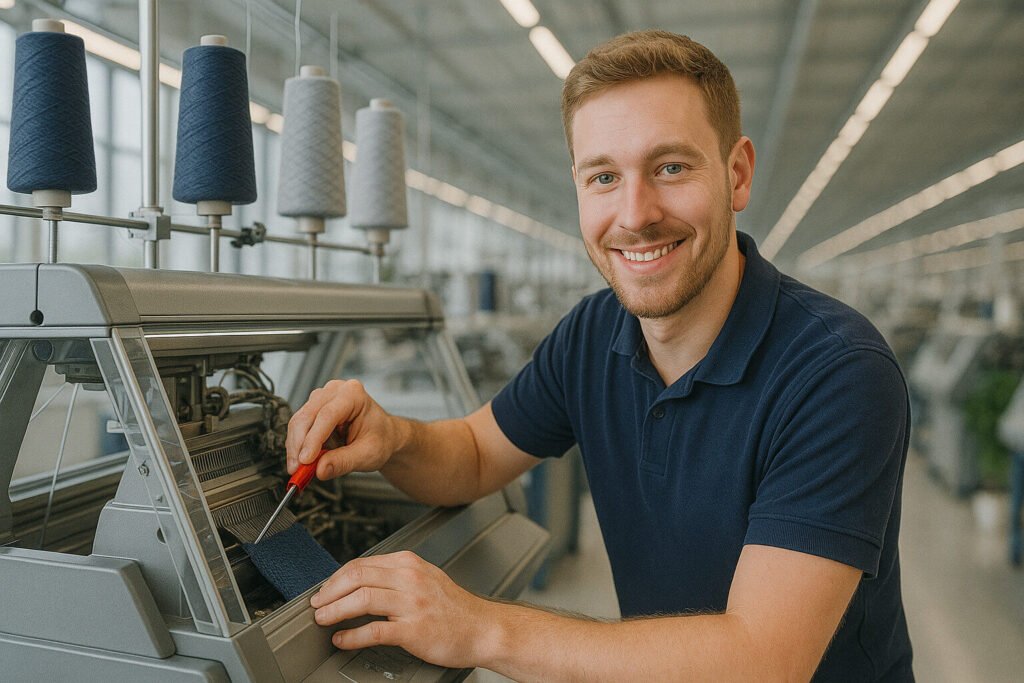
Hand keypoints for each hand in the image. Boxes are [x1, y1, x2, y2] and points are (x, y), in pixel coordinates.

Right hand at [286, 379, 399, 480]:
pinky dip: (298, 445)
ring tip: (301, 468)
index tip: (305, 460)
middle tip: (298, 469)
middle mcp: (335, 391)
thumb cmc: (380, 438)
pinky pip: (299, 427)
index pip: (327, 415)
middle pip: (307, 416)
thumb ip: (343, 462)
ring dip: (296, 447)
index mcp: (354, 394)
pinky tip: (304, 459)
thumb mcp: (368, 455)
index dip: (313, 439)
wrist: (383, 435)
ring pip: (299, 421)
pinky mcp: (314, 409)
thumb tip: (320, 469)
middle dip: (299, 445)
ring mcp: (322, 398)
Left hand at [310, 550, 497, 668]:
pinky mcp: (414, 630)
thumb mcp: (425, 578)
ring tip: (323, 619)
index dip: (336, 578)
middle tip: (317, 605)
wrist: (484, 629)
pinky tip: (342, 640)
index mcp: (409, 564)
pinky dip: (352, 636)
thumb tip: (359, 583)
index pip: (361, 564)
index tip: (324, 591)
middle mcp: (410, 578)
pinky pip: (374, 630)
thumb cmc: (455, 609)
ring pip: (362, 599)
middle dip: (329, 592)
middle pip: (356, 576)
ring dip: (334, 610)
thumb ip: (396, 577)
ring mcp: (412, 603)